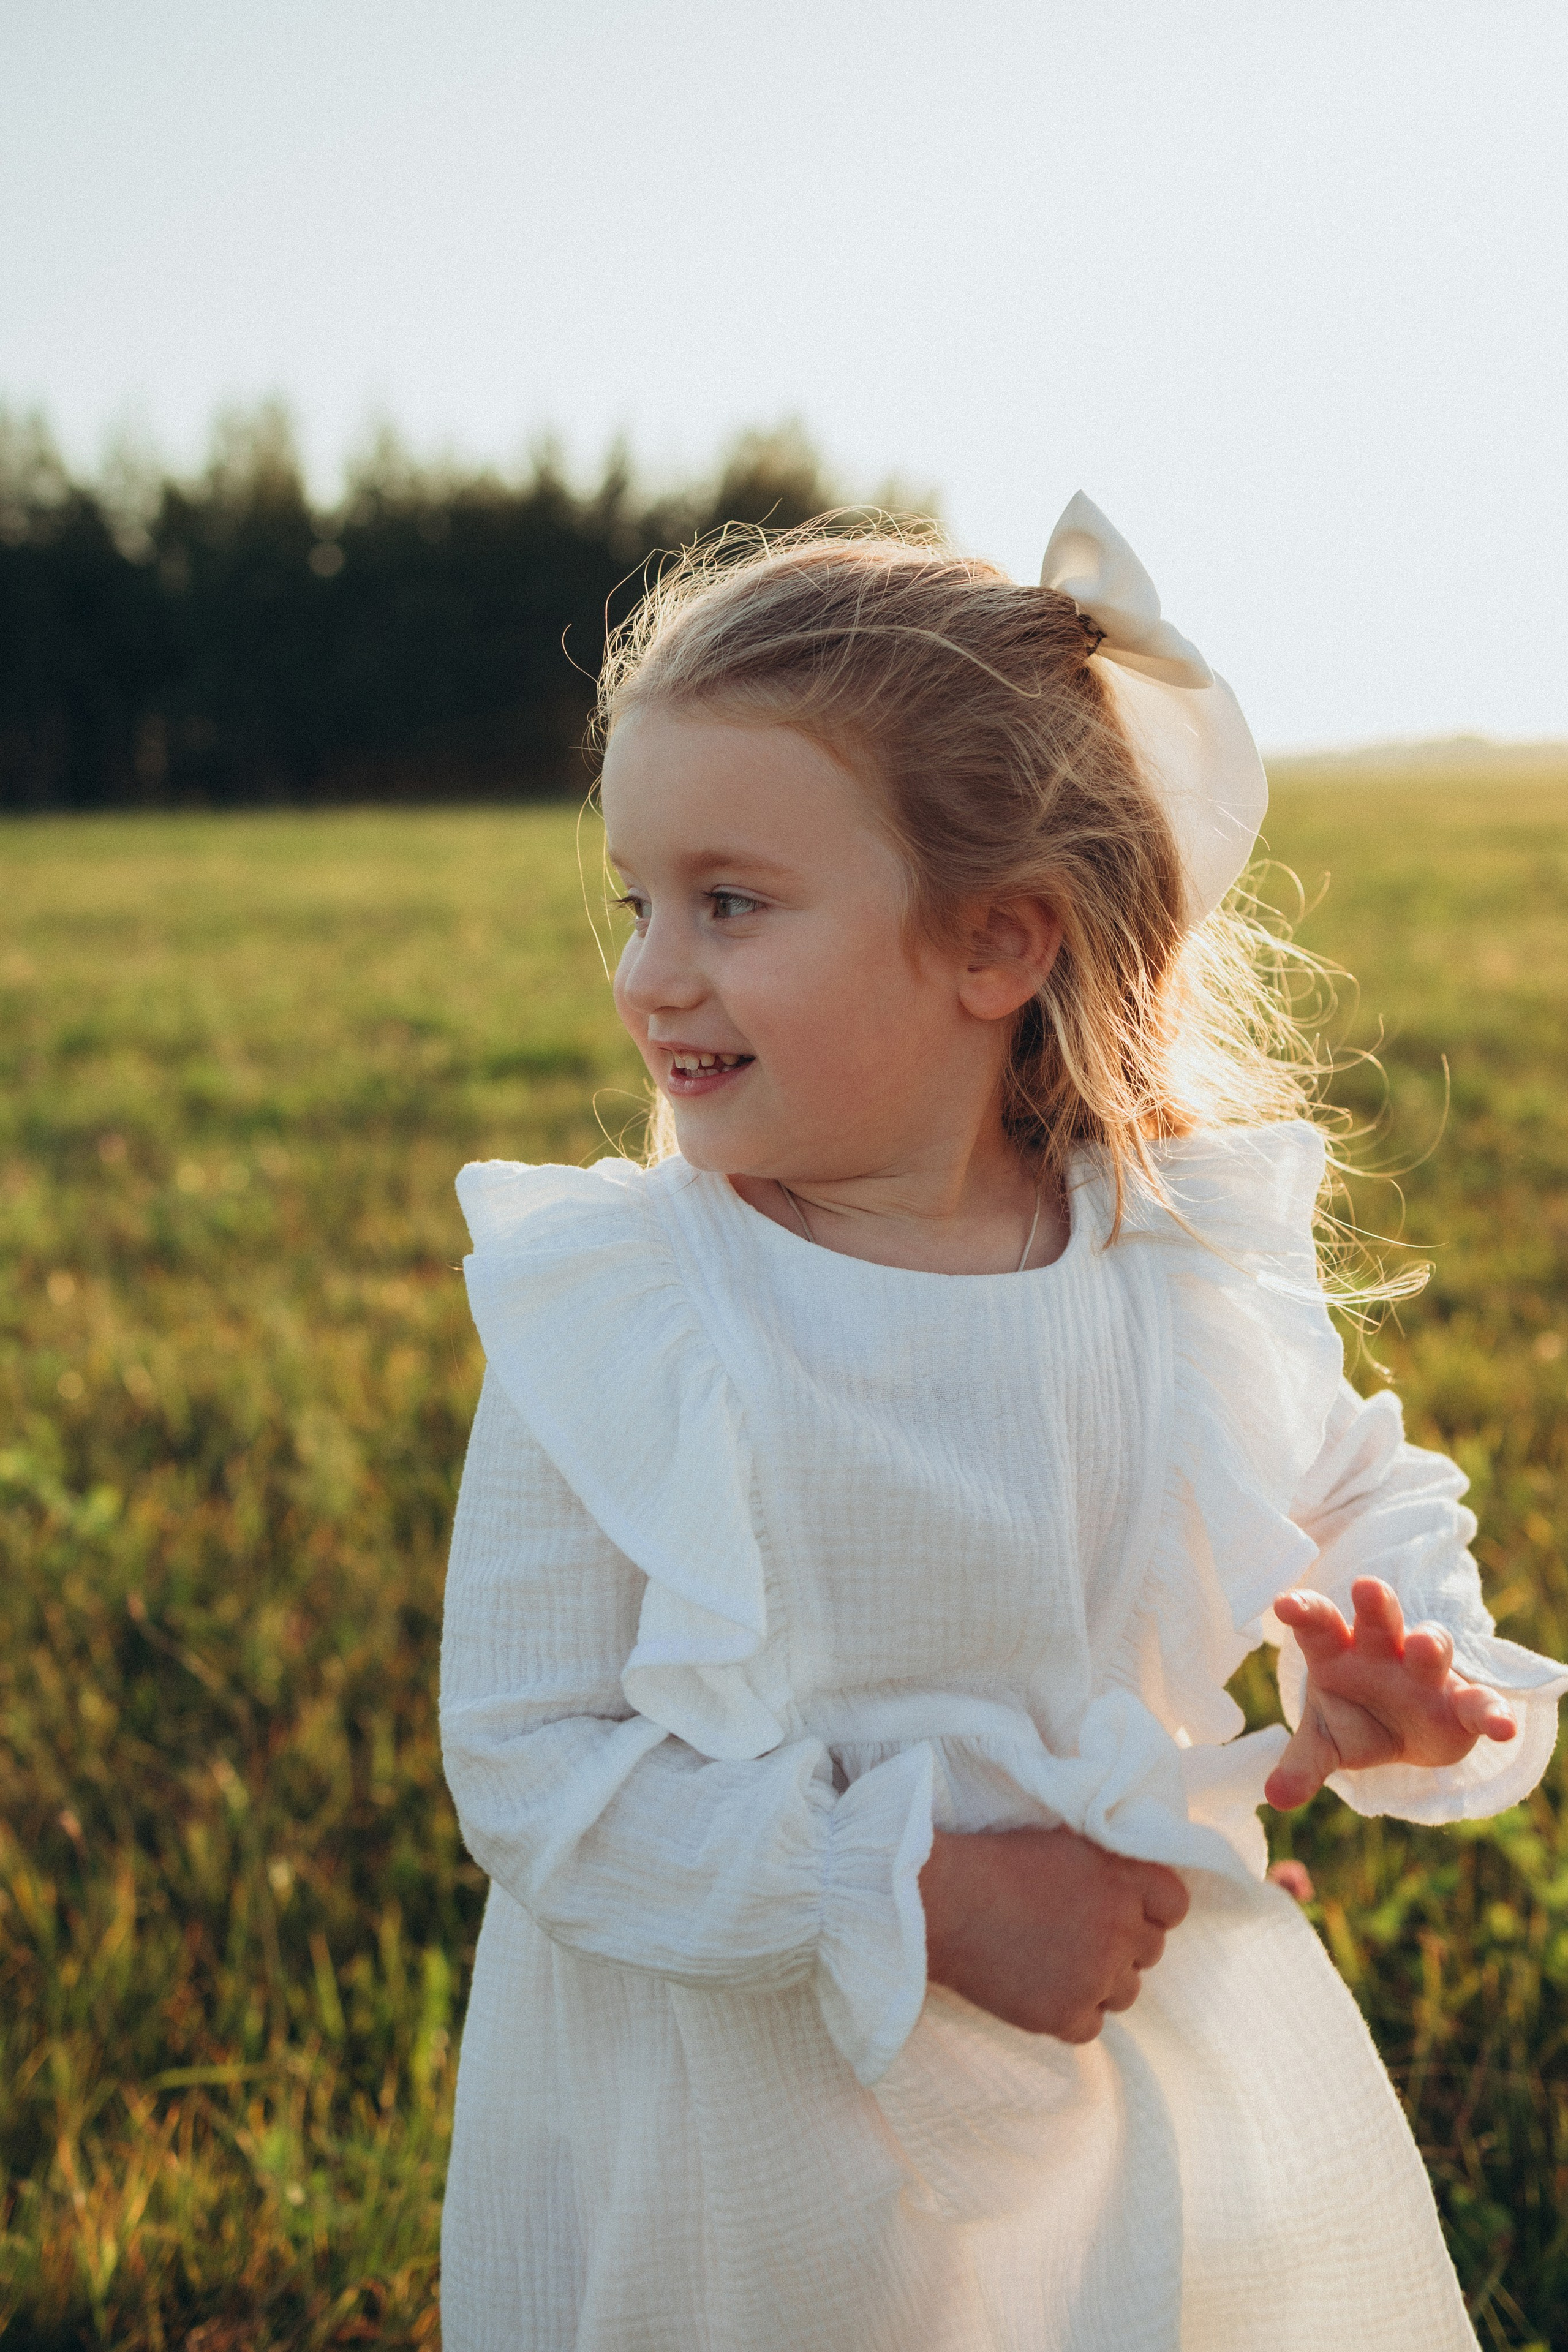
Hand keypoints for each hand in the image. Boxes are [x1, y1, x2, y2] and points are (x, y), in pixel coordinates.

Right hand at [918, 1823, 1189, 2042]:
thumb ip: (1110, 1867)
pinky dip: (1070, 2013)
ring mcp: (1095, 1976)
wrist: (942, 1903)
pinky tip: (1037, 1986)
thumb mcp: (1065, 1843)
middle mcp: (1119, 1928)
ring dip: (1099, 1982)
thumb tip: (1137, 1889)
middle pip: (1150, 1952)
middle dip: (1122, 1945)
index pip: (1175, 1905)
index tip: (1125, 1910)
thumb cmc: (995, 1864)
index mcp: (1122, 1879)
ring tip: (1053, 1960)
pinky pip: (1091, 2026)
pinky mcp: (1065, 2015)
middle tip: (1075, 1934)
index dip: (1152, 1909)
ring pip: (1125, 1993)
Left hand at [1264, 1576, 1516, 1810]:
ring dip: (1430, 1642)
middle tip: (1366, 1588)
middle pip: (1378, 1620)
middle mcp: (1383, 1653)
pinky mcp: (1461, 1705)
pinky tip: (1503, 1727)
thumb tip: (1276, 1798)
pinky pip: (1479, 1704)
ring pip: (1430, 1647)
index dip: (1304, 1611)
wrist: (1404, 1732)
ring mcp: (1425, 1674)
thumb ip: (1303, 1763)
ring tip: (1426, 1643)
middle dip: (1375, 1605)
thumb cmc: (1354, 1718)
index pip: (1318, 1625)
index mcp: (1338, 1652)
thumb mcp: (1324, 1740)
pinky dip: (1493, 1713)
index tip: (1284, 1605)